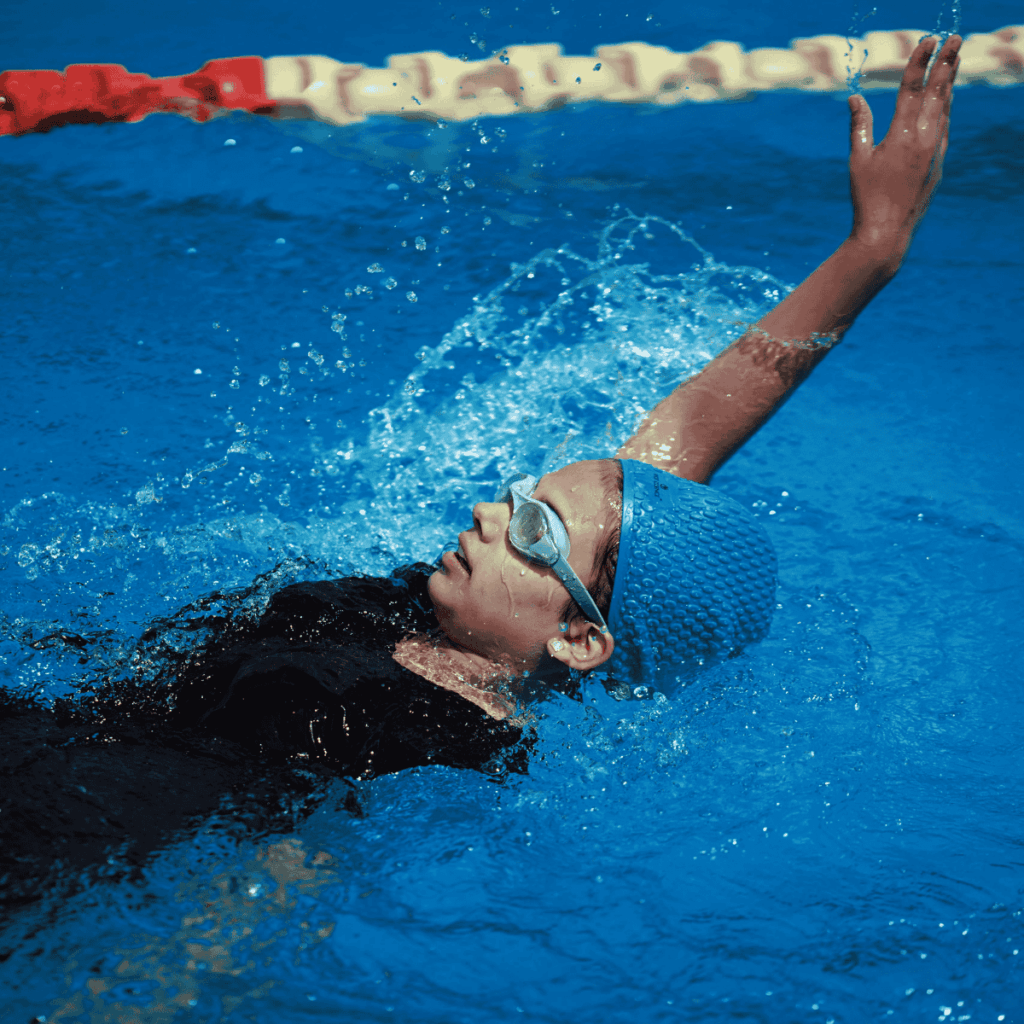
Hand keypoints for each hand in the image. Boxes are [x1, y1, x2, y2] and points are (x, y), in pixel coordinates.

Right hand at [847, 34, 960, 263]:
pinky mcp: (939, 163)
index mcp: (901, 135)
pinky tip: (946, 101)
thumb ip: (859, 126)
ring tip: (955, 61)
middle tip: (956, 38)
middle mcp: (924, 139)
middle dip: (947, 62)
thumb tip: (854, 98)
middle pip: (938, 91)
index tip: (928, 39)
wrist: (887, 232)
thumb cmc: (866, 197)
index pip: (913, 88)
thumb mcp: (857, 160)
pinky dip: (946, 109)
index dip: (920, 61)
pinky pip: (945, 128)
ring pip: (946, 108)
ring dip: (950, 82)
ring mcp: (936, 151)